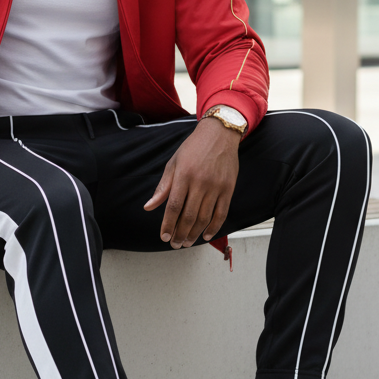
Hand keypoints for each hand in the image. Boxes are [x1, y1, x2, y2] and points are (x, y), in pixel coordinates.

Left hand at [143, 117, 240, 247]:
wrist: (219, 134)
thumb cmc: (193, 148)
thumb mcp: (173, 163)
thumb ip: (163, 187)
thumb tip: (149, 206)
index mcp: (183, 175)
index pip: (173, 206)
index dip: (168, 224)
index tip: (164, 236)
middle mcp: (200, 182)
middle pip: (189, 216)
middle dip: (180, 233)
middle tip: (175, 244)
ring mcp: (216, 186)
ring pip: (204, 217)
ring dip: (194, 233)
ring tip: (187, 243)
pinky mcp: (228, 189)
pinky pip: (221, 213)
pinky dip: (214, 227)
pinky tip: (205, 235)